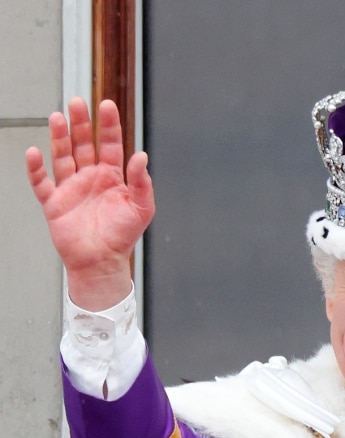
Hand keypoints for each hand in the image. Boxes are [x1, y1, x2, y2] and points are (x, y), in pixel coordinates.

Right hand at [26, 97, 153, 309]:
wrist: (102, 262)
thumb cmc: (123, 237)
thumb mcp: (142, 208)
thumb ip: (142, 182)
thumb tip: (141, 156)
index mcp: (113, 178)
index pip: (111, 145)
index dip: (109, 125)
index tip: (107, 105)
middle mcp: (91, 178)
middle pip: (84, 144)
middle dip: (81, 123)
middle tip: (78, 101)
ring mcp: (71, 188)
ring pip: (63, 156)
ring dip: (59, 137)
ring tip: (57, 116)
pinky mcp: (54, 203)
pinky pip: (42, 182)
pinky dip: (36, 168)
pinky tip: (35, 152)